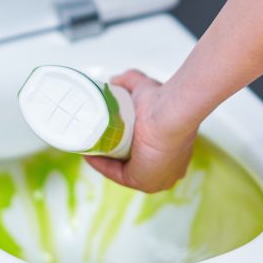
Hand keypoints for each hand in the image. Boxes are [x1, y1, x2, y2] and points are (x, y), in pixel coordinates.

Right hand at [85, 70, 197, 192]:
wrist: (168, 114)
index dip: (121, 140)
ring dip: (104, 158)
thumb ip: (132, 80)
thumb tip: (116, 80)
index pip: (143, 150)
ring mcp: (156, 177)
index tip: (104, 131)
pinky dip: (101, 165)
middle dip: (111, 150)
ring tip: (88, 143)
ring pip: (123, 168)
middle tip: (94, 137)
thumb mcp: (145, 88)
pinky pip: (117, 175)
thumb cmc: (164, 102)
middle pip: (132, 161)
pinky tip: (88, 154)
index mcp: (174, 149)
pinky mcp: (143, 182)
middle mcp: (167, 167)